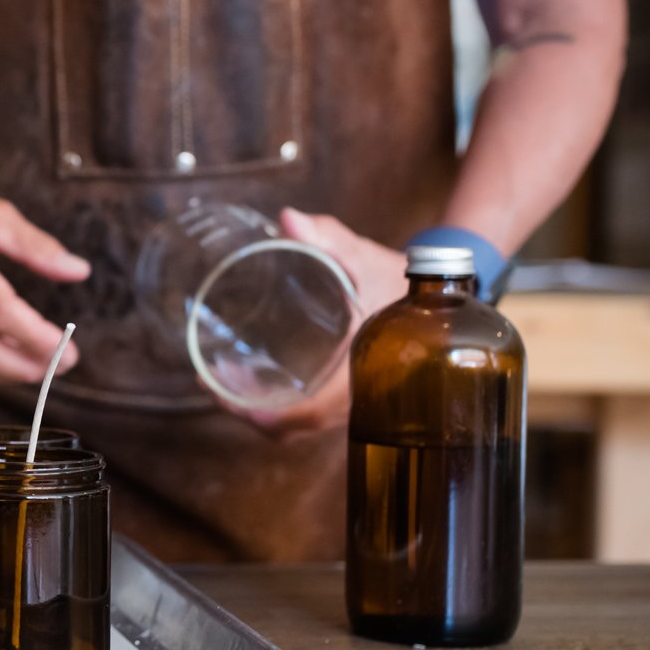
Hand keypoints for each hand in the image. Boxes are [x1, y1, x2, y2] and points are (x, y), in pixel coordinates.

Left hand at [232, 208, 406, 435]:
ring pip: (298, 427)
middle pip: (291, 429)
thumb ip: (326, 238)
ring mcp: (352, 403)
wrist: (437, 298)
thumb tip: (289, 220)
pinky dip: (279, 405)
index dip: (259, 413)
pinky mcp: (348, 398)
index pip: (304, 414)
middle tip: (212, 380)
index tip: (222, 392)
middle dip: (247, 410)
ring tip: (222, 379)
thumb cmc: (398, 280)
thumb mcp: (362, 256)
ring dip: (260, 409)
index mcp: (358, 372)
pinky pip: (308, 416)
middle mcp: (355, 398)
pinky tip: (254, 380)